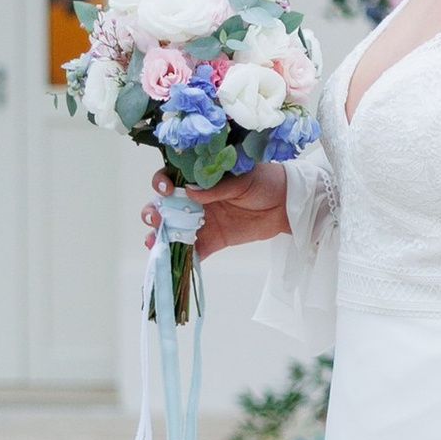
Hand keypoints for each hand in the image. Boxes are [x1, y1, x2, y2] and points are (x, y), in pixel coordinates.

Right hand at [149, 161, 293, 258]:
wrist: (287, 204)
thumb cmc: (265, 181)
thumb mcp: (241, 179)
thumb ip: (216, 187)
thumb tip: (190, 191)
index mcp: (200, 178)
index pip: (171, 178)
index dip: (161, 183)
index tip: (165, 190)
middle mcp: (195, 200)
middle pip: (165, 206)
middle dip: (153, 212)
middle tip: (154, 219)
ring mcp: (203, 221)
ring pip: (175, 230)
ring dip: (161, 237)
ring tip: (153, 243)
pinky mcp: (215, 239)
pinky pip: (195, 249)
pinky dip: (184, 256)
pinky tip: (175, 261)